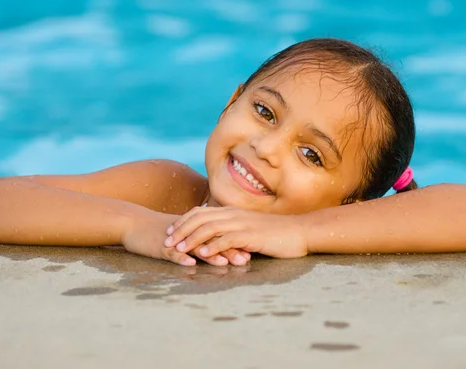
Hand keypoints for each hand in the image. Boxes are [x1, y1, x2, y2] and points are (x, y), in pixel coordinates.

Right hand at [121, 211, 250, 266]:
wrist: (131, 223)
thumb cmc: (157, 230)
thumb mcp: (181, 232)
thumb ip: (198, 236)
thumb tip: (218, 243)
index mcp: (194, 228)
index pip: (218, 235)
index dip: (234, 242)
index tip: (251, 250)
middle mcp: (187, 232)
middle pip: (212, 240)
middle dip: (229, 249)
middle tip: (246, 259)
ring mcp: (174, 239)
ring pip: (195, 246)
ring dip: (210, 254)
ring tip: (225, 263)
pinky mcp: (159, 246)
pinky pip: (172, 253)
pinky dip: (181, 258)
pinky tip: (191, 264)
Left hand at [164, 206, 307, 258]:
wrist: (299, 232)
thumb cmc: (275, 233)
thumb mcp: (250, 229)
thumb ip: (234, 230)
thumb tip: (217, 238)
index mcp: (232, 212)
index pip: (201, 212)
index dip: (183, 221)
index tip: (170, 231)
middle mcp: (234, 215)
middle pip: (200, 218)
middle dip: (180, 229)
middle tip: (166, 241)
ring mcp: (242, 224)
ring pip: (209, 228)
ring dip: (191, 238)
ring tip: (178, 249)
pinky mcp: (251, 235)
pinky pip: (227, 239)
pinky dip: (212, 246)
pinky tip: (202, 254)